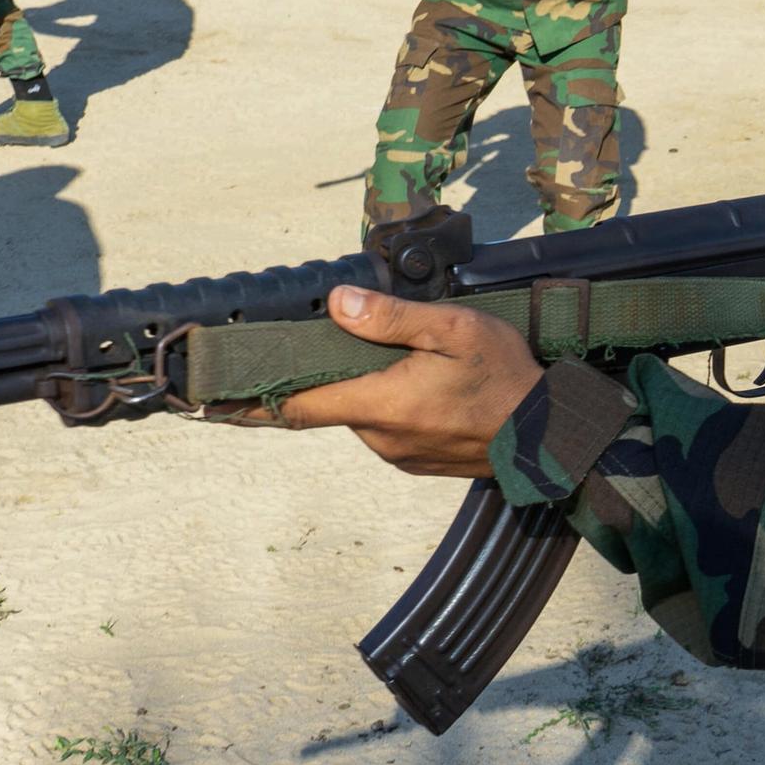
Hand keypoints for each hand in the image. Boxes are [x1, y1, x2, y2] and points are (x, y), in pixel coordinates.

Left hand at [200, 286, 540, 476]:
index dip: (251, 401)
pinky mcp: (415, 460)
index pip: (296, 406)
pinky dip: (386, 403)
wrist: (553, 436)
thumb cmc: (509, 380)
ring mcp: (398, 453)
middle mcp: (381, 437)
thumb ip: (393, 319)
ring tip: (402, 357)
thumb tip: (338, 305)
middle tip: (333, 338)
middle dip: (325, 371)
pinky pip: (383, 427)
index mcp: (382, 404)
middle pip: (327, 401)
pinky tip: (422, 383)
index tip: (212, 399)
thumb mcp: (456, 331)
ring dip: (363, 387)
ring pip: (357, 412)